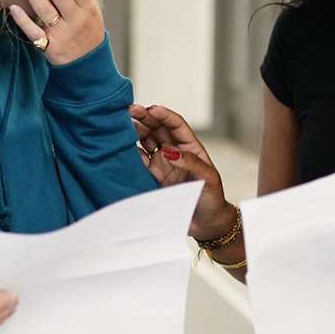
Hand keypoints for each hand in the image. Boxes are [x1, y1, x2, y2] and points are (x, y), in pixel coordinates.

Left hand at [7, 0, 103, 64]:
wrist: (88, 64)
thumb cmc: (87, 27)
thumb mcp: (93, 5)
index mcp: (88, 7)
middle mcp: (77, 20)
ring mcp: (63, 35)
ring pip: (45, 10)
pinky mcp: (51, 48)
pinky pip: (35, 33)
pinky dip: (24, 21)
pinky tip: (13, 7)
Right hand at [129, 103, 232, 240]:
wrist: (206, 224)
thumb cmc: (212, 199)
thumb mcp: (208, 178)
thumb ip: (191, 163)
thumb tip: (169, 151)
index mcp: (190, 147)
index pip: (176, 125)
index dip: (163, 115)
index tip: (151, 108)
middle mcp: (175, 152)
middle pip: (157, 129)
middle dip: (145, 117)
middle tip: (130, 109)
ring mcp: (162, 164)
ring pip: (146, 141)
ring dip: (135, 131)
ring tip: (122, 124)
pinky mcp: (152, 177)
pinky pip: (139, 160)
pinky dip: (130, 152)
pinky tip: (121, 146)